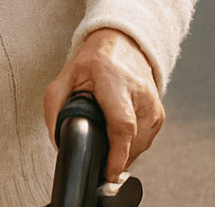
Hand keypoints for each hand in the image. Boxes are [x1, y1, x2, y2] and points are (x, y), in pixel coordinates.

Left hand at [44, 28, 162, 182]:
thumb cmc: (93, 61)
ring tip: (107, 144)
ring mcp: (153, 103)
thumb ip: (55, 107)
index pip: (122, 124)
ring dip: (124, 153)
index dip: (117, 153)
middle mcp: (139, 92)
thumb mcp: (65, 77)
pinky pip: (147, 140)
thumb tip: (58, 141)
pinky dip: (132, 146)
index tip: (108, 172)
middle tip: (98, 160)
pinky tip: (119, 138)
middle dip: (115, 157)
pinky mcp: (159, 113)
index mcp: (113, 80)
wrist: (122, 43)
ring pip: (141, 144)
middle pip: (133, 140)